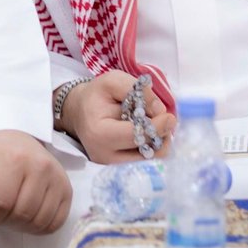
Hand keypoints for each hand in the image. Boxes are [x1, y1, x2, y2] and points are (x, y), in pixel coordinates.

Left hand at [0, 130, 72, 234]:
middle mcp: (40, 166)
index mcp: (13, 158)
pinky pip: (56, 223)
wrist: (18, 142)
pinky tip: (29, 216)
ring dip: (22, 226)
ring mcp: (57, 177)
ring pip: (39, 221)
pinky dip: (40, 228)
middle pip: (21, 214)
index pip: (0, 204)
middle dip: (5, 220)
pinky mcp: (67, 189)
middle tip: (0, 210)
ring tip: (13, 211)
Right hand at [58, 70, 175, 164]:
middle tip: (164, 118)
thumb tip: (160, 109)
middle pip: (148, 153)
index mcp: (100, 134)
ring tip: (154, 123)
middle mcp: (105, 156)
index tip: (170, 116)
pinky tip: (147, 131)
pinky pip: (144, 159)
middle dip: (161, 134)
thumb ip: (137, 90)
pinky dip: (151, 144)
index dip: (157, 127)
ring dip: (159, 140)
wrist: (78, 111)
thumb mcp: (113, 81)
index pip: (136, 136)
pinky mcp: (118, 167)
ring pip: (150, 159)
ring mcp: (111, 165)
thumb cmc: (96, 95)